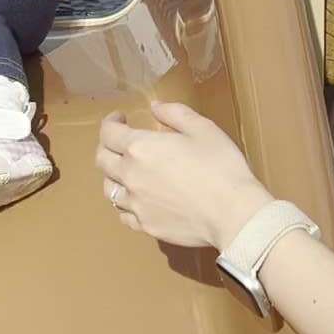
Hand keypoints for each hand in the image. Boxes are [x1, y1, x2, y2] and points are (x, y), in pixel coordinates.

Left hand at [95, 102, 274, 249]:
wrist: (232, 213)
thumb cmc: (220, 166)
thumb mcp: (202, 128)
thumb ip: (174, 114)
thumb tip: (154, 107)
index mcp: (140, 148)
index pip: (108, 133)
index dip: (111, 122)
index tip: (121, 118)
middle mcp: (130, 176)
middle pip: (102, 160)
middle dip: (107, 146)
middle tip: (120, 143)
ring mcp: (135, 204)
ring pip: (109, 189)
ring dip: (113, 176)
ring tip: (127, 172)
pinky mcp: (145, 226)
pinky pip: (123, 215)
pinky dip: (125, 204)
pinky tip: (137, 200)